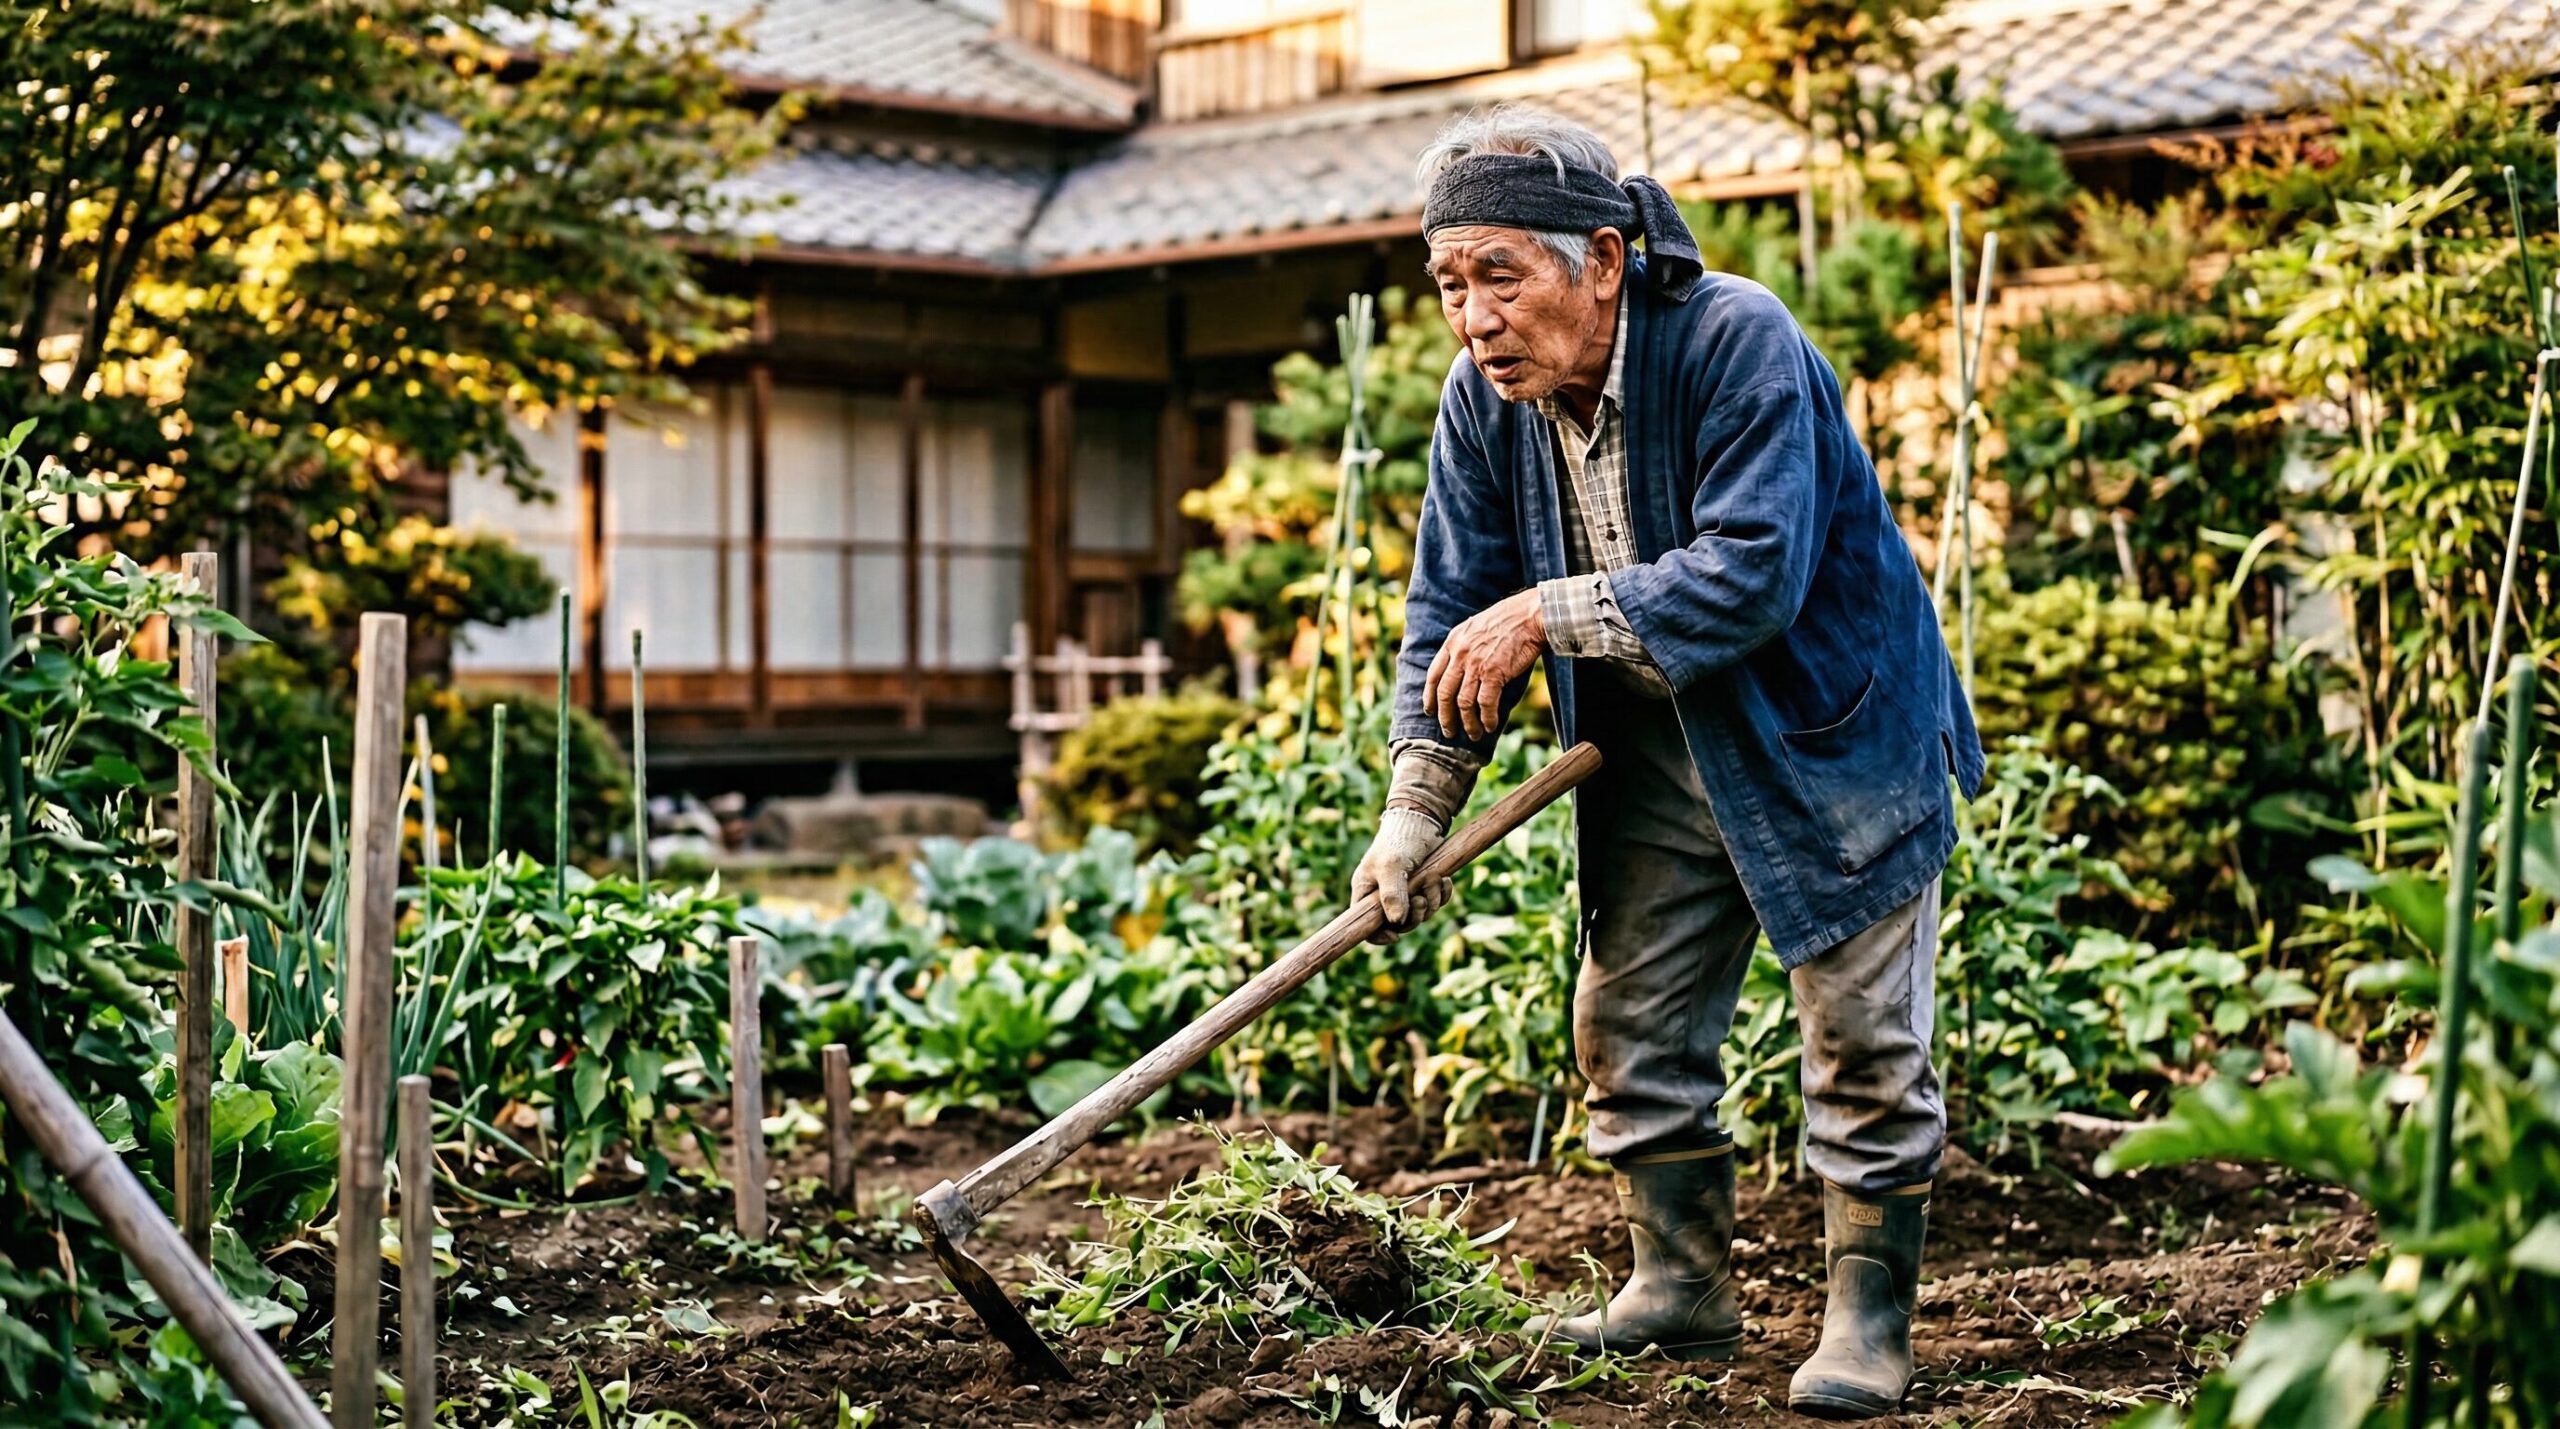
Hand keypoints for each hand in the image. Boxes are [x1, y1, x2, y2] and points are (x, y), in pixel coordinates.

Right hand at [1350, 808, 1453, 944]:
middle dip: (1415, 915)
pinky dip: (1442, 894)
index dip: (1379, 936)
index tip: (1396, 936)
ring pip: (1421, 914)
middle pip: (1399, 924)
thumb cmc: (1398, 841)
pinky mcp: (1424, 885)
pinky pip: (1435, 902)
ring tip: (1434, 879)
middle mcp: (1384, 895)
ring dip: (1431, 901)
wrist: (1421, 820)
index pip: (1366, 925)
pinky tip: (1444, 880)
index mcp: (1367, 892)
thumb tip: (1396, 923)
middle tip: (1421, 900)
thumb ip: (1391, 895)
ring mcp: (1406, 892)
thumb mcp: (1391, 867)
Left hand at [1423, 588, 1545, 740]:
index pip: (1433, 675)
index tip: (1430, 711)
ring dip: (1468, 723)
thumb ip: (1463, 646)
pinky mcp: (1495, 673)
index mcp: (1453, 642)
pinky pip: (1485, 703)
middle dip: (1445, 717)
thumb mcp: (1475, 627)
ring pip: (1464, 703)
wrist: (1531, 616)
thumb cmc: (1508, 621)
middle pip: (1445, 693)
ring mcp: (1476, 664)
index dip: (1429, 697)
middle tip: (1449, 731)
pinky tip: (1490, 726)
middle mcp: (1460, 654)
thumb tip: (1459, 670)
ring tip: (1473, 735)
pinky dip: (1486, 718)